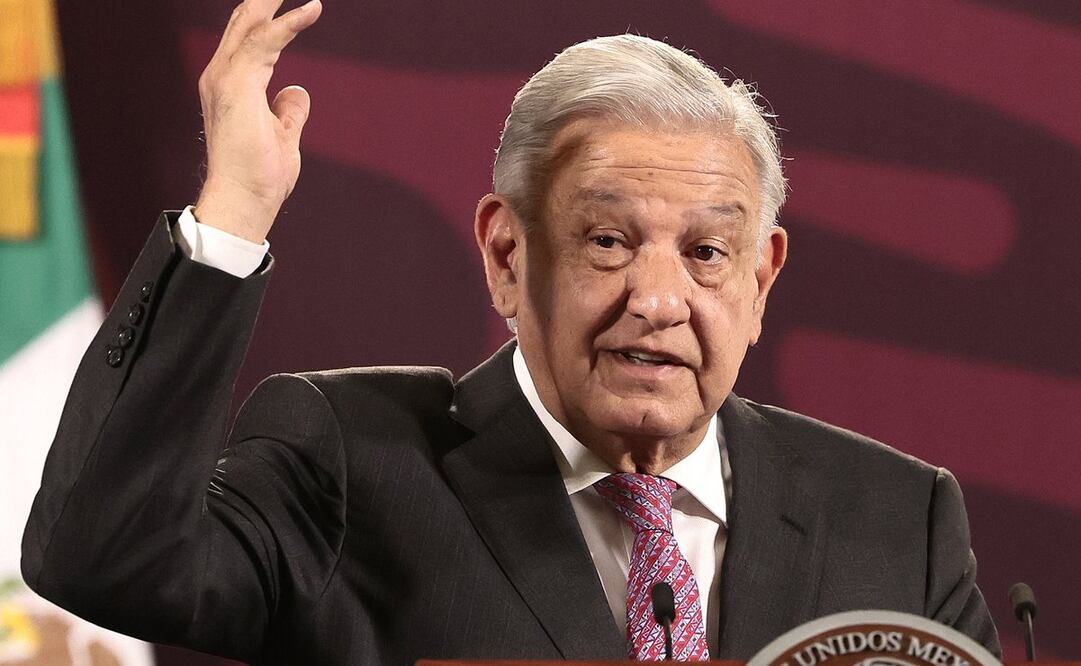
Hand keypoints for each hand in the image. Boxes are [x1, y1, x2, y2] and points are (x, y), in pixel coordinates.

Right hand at [193, 0, 321, 242]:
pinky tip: (312, 9)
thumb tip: (297, 91)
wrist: (244, 200)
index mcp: (230, 85)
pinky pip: (266, 41)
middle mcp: (221, 75)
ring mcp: (225, 78)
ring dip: (272, 1)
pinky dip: (289, 23)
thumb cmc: (260, 176)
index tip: (295, 1)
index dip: (267, 13)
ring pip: (251, 22)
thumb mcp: (282, 135)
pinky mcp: (238, 85)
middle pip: (244, 20)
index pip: (247, 36)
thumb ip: (288, 111)